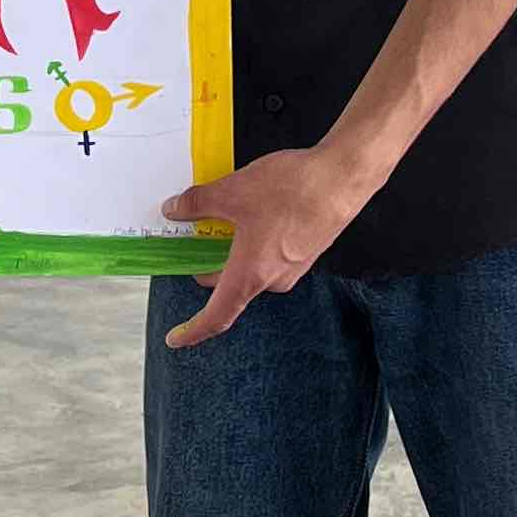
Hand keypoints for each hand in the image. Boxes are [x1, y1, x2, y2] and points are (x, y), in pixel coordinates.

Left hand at [157, 145, 367, 347]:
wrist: (342, 177)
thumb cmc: (292, 190)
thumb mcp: (231, 192)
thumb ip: (197, 204)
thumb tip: (174, 210)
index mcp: (251, 275)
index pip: (217, 317)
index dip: (193, 331)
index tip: (175, 339)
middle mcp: (273, 280)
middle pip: (229, 287)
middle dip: (208, 269)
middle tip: (191, 242)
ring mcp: (293, 269)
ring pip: (250, 270)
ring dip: (232, 253)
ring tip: (222, 219)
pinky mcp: (306, 253)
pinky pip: (270, 258)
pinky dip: (253, 245)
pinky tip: (251, 214)